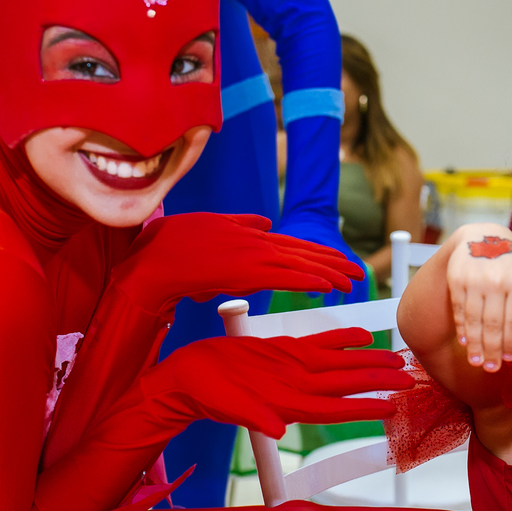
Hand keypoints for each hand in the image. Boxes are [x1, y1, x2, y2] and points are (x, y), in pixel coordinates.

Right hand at [113, 213, 362, 312]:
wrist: (155, 259)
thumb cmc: (176, 246)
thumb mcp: (215, 226)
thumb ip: (243, 224)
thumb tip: (266, 222)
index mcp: (250, 236)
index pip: (292, 244)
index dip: (317, 252)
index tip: (338, 259)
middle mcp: (256, 243)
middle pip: (303, 253)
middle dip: (332, 262)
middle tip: (356, 272)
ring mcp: (253, 257)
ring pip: (301, 265)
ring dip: (328, 274)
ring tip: (350, 282)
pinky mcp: (247, 273)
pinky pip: (286, 278)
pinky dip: (309, 281)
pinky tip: (327, 287)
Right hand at [134, 328, 412, 440]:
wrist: (187, 376)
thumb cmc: (202, 394)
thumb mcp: (225, 405)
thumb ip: (252, 416)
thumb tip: (275, 429)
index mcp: (287, 402)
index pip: (335, 407)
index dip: (364, 406)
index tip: (391, 406)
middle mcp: (297, 386)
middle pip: (346, 384)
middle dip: (379, 381)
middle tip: (410, 377)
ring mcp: (293, 369)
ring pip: (341, 365)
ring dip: (369, 362)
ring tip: (397, 359)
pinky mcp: (284, 351)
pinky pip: (321, 344)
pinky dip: (343, 339)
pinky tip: (363, 334)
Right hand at [446, 224, 511, 370]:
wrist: (481, 234)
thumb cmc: (507, 262)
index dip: (511, 343)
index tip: (508, 360)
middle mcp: (497, 280)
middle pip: (494, 324)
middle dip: (493, 350)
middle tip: (491, 368)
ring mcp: (475, 279)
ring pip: (475, 320)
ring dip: (476, 344)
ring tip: (477, 361)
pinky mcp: (457, 279)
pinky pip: (460, 310)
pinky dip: (462, 328)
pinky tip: (465, 342)